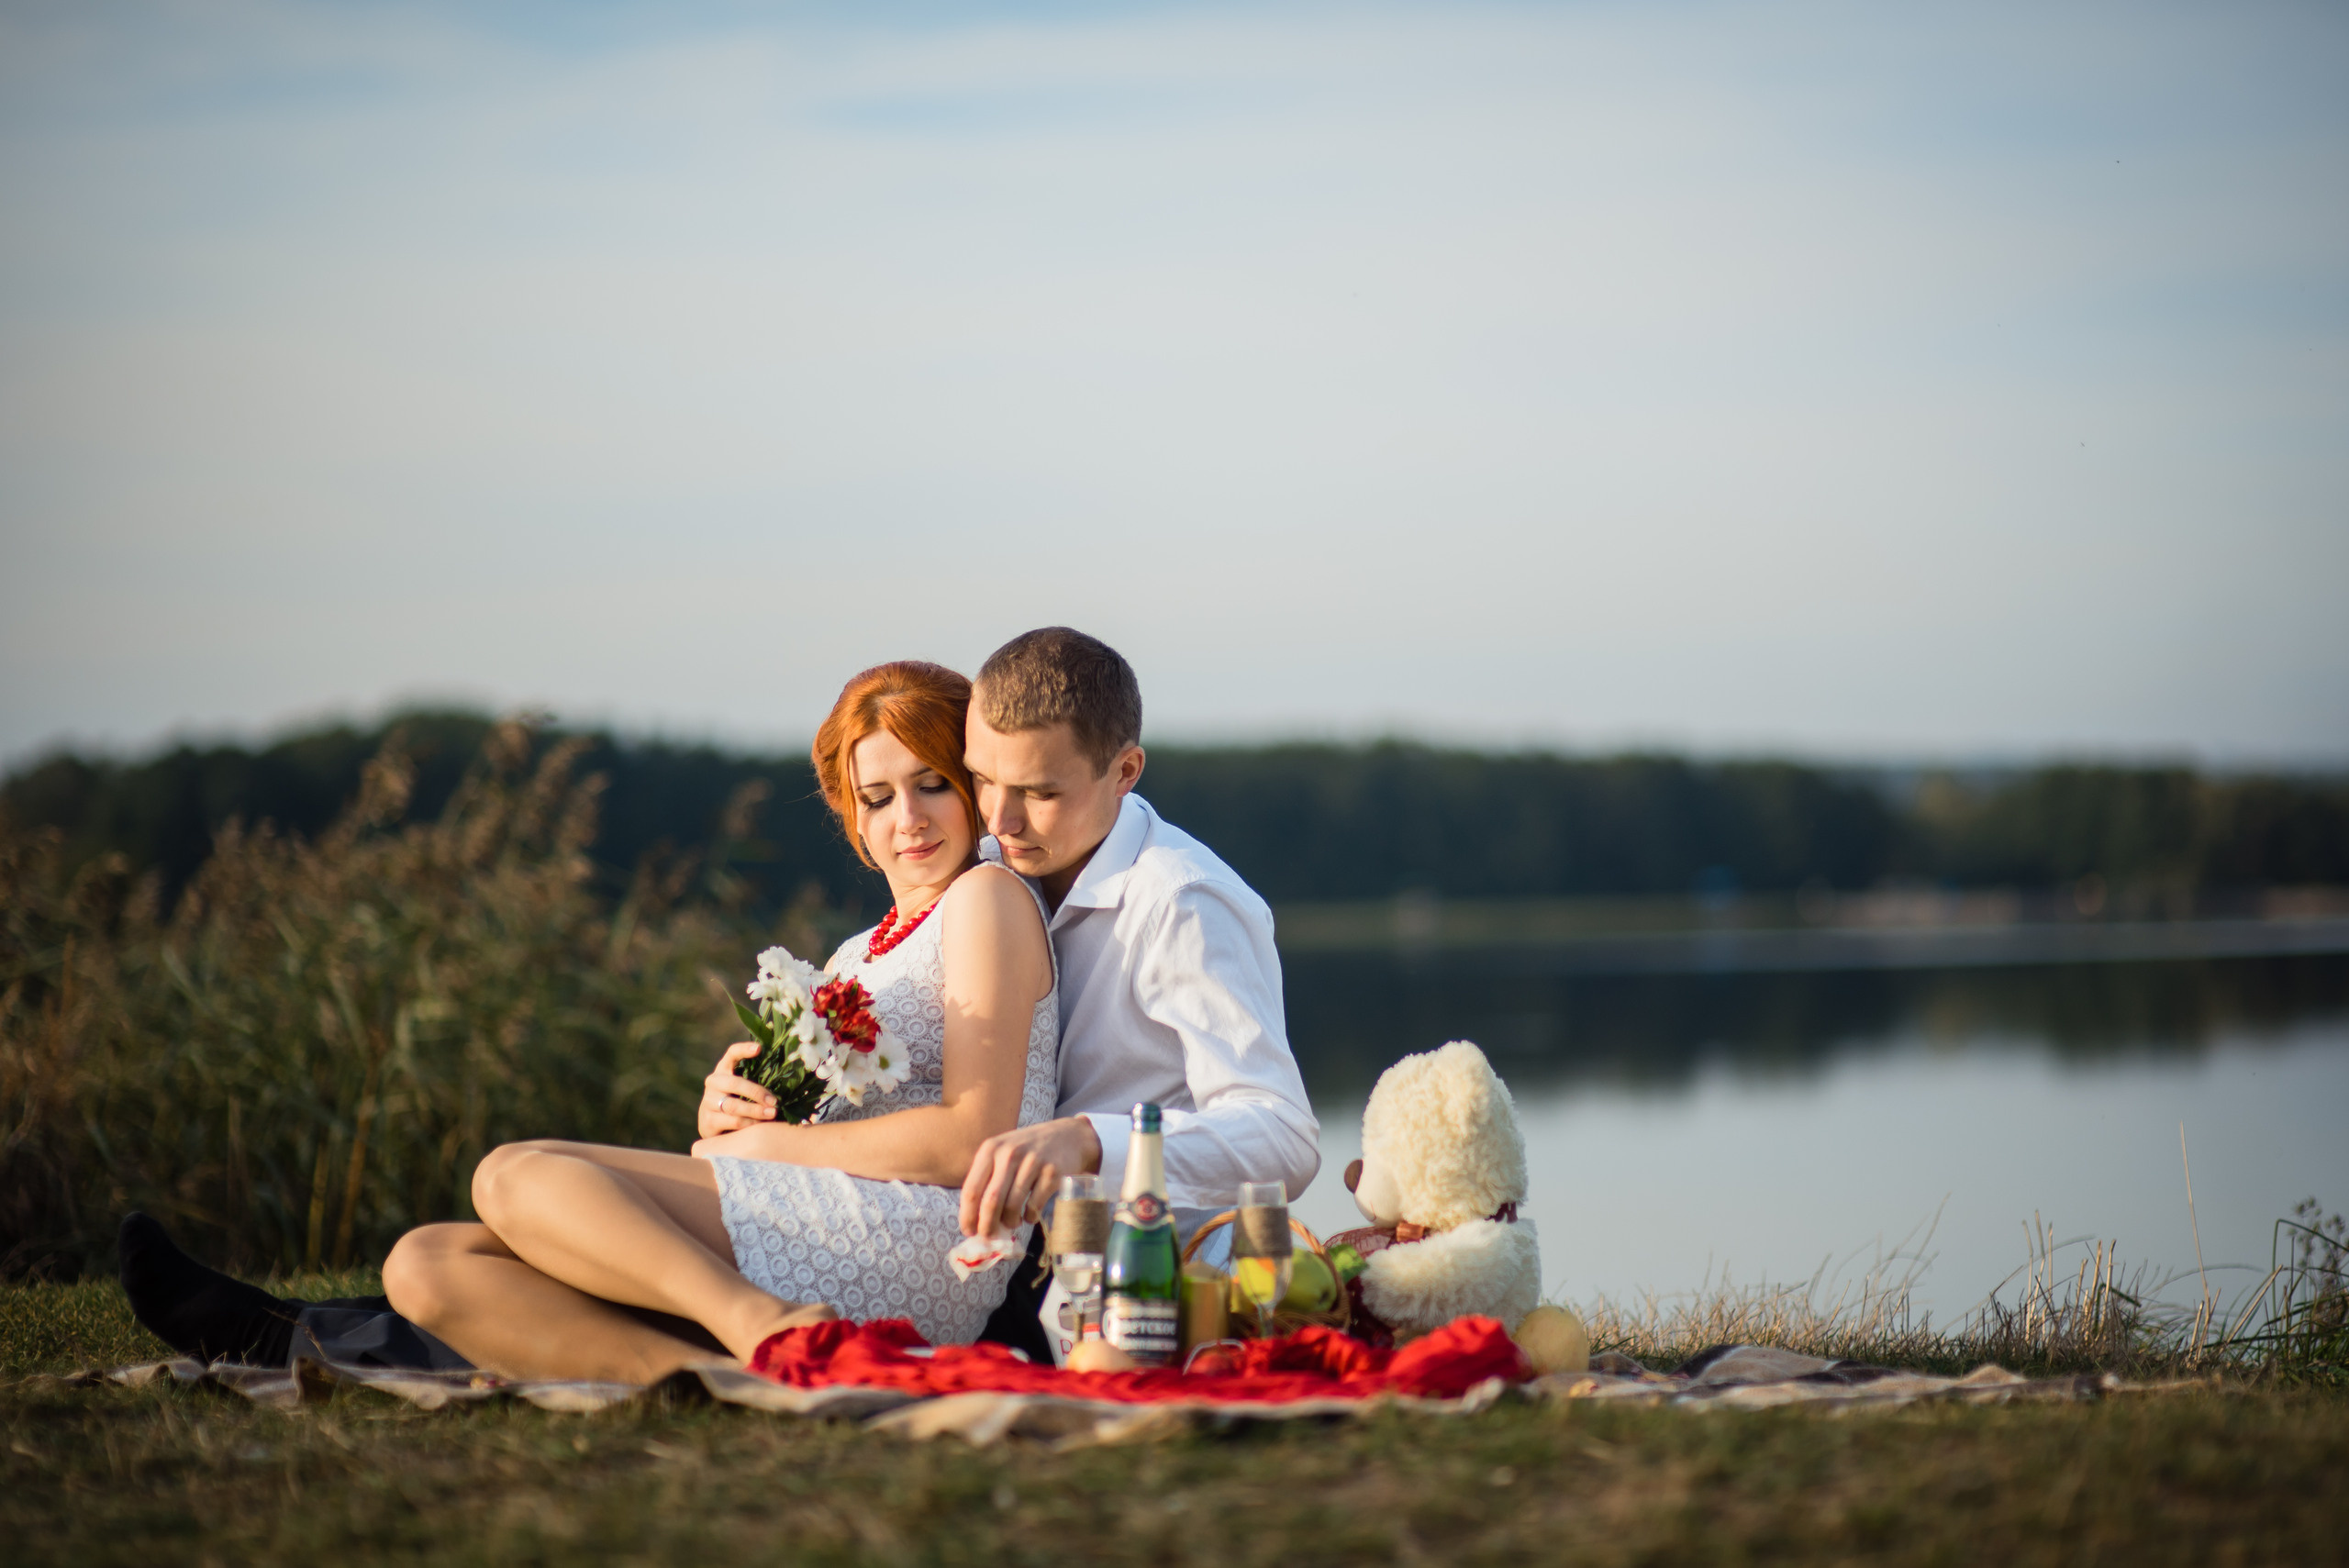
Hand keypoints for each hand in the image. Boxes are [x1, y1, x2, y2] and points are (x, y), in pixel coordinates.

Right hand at [698, 1041, 777, 1139]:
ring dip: (756, 1110)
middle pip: (734, 1083)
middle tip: (774, 1101)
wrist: (717, 1129)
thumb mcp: (747, 1090)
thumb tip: (789, 1077)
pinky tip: (759, 1125)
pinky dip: (749, 1123)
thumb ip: (760, 1081)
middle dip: (757, 1092)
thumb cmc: (741, 1103)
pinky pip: (733, 1121)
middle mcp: (714, 1083)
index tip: (759, 1048)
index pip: (732, 1054)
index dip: (744, 1049)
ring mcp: (708, 1102)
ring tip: (772, 1113)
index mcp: (724, 1070)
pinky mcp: (708, 1121)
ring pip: (734, 1105)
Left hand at [958, 1115, 1101, 1237]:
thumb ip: (988, 1179)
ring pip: (1012, 1206)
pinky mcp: (1052, 1173)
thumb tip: (975, 1220)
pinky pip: (1034, 1206)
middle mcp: (1010, 1153)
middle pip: (991, 1201)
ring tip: (1012, 1223)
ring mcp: (1033, 1162)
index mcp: (991, 1148)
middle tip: (989, 1236)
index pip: (972, 1189)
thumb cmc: (1029, 1150)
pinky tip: (1029, 1216)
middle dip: (987, 1225)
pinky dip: (1029, 1218)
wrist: (1068, 1136)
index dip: (967, 1215)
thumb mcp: (1003, 1152)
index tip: (968, 1231)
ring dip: (1010, 1222)